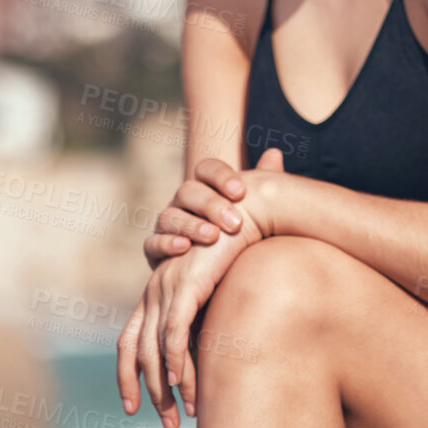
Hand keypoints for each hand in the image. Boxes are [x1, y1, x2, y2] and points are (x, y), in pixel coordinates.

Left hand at [117, 157, 284, 427]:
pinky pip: (174, 332)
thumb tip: (215, 346)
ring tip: (180, 414)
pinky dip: (176, 360)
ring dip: (165, 386)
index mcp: (158, 291)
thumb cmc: (237, 246)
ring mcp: (168, 287)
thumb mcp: (218, 287)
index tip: (133, 407)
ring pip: (154, 349)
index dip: (128, 376)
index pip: (129, 341)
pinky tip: (183, 383)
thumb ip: (210, 316)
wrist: (248, 210)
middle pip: (135, 351)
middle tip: (166, 422)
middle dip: (147, 391)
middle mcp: (155, 290)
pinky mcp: (187, 285)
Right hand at [143, 148, 283, 266]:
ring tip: (213, 237)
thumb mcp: (255, 210)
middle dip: (211, 205)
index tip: (242, 192)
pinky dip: (167, 243)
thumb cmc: (241, 236)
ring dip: (192, 225)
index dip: (222, 176)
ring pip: (170, 216)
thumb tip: (275, 153)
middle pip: (189, 191)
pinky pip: (152, 242)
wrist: (221, 274)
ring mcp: (168, 224)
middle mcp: (183, 202)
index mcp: (206, 187)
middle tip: (235, 223)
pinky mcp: (155, 250)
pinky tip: (184, 247)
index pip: (207, 169)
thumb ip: (263, 182)